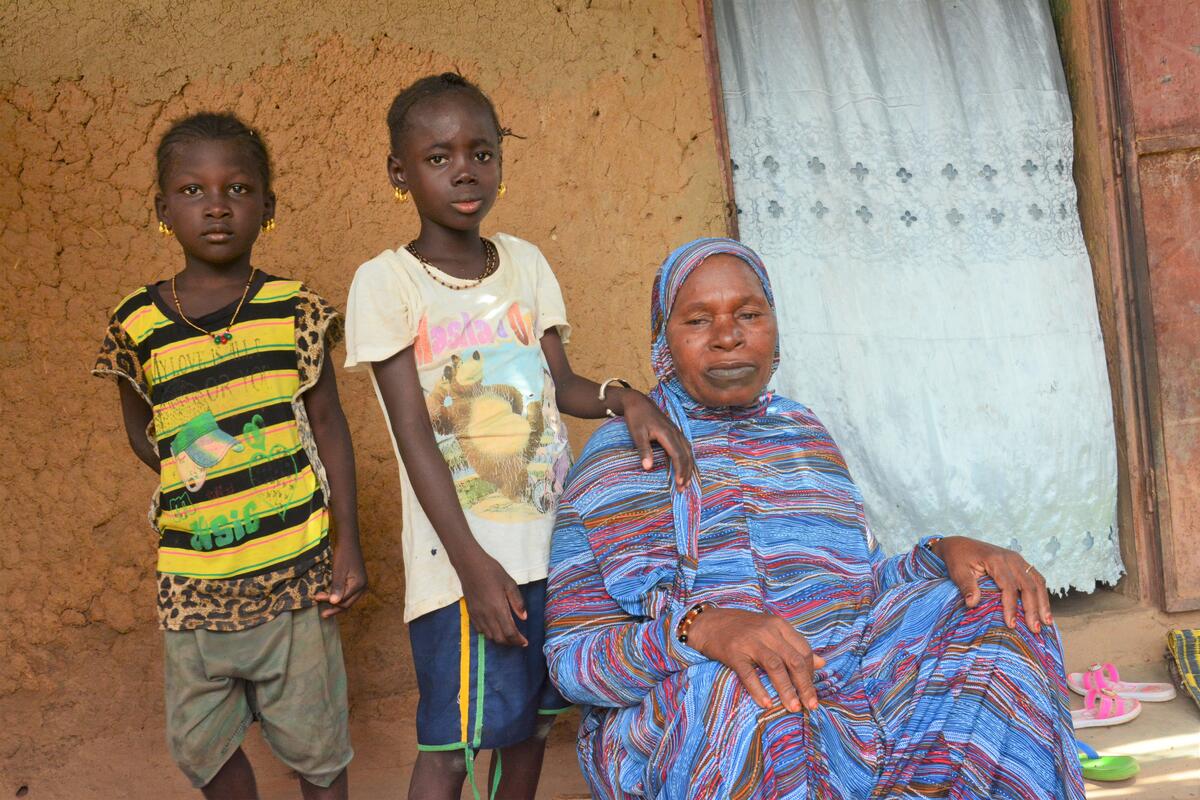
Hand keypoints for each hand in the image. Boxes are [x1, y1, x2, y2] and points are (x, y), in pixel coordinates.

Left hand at [315, 540, 367, 617]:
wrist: (348, 542)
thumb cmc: (343, 555)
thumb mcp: (339, 571)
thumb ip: (337, 587)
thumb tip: (334, 603)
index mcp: (359, 585)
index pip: (344, 600)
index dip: (330, 601)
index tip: (317, 597)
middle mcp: (362, 587)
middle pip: (347, 604)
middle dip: (334, 608)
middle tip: (322, 613)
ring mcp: (360, 585)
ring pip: (348, 600)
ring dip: (336, 604)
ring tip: (324, 608)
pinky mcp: (356, 582)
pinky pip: (347, 594)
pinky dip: (339, 597)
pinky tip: (331, 598)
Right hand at [456, 551, 528, 646]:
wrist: (469, 565)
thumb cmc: (491, 571)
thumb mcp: (509, 583)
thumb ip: (517, 602)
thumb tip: (524, 617)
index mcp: (498, 608)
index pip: (509, 632)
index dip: (518, 640)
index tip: (525, 642)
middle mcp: (487, 615)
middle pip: (499, 638)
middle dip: (510, 642)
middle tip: (518, 640)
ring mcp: (477, 615)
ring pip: (489, 636)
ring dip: (500, 639)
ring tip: (508, 635)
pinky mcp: (470, 613)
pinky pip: (480, 630)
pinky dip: (489, 633)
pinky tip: (495, 628)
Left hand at [616, 390, 695, 489]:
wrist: (638, 402)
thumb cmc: (636, 418)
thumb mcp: (637, 434)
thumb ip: (644, 450)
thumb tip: (648, 468)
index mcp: (667, 434)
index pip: (678, 455)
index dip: (680, 470)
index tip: (679, 484)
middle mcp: (675, 433)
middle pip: (686, 455)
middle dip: (686, 472)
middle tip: (683, 488)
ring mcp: (677, 432)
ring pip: (688, 451)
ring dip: (689, 467)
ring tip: (686, 482)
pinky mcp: (675, 432)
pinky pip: (686, 447)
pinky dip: (688, 459)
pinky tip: (686, 467)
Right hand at [686, 607, 825, 712]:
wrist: (710, 622)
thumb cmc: (744, 629)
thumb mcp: (772, 631)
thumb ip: (796, 646)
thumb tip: (822, 663)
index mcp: (779, 626)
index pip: (803, 650)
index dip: (810, 673)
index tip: (811, 690)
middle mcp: (768, 631)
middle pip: (793, 660)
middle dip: (805, 685)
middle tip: (811, 705)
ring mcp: (750, 642)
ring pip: (775, 667)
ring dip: (787, 690)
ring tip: (794, 708)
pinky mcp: (734, 652)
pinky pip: (749, 673)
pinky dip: (759, 689)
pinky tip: (766, 703)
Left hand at [931, 536, 1052, 632]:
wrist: (959, 544)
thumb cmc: (957, 559)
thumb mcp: (957, 571)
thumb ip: (966, 586)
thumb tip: (973, 604)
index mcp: (996, 559)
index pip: (1009, 586)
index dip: (1012, 606)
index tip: (1012, 624)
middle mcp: (1011, 558)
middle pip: (1028, 585)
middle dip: (1033, 609)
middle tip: (1035, 629)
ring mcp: (1017, 559)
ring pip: (1037, 581)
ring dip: (1043, 602)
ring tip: (1047, 623)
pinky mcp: (1019, 563)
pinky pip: (1036, 578)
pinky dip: (1041, 593)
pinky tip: (1043, 609)